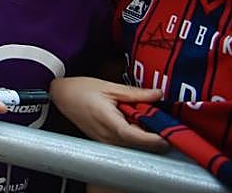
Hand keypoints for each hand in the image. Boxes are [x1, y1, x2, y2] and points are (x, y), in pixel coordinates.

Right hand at [49, 77, 166, 150]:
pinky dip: (134, 135)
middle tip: (164, 120)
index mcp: (110, 123)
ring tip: (149, 118)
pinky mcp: (104, 142)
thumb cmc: (79, 89)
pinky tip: (134, 121)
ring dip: (145, 135)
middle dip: (155, 135)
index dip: (159, 137)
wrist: (58, 95)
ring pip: (134, 145)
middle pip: (141, 145)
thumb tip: (159, 95)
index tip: (173, 131)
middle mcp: (109, 138)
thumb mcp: (109, 86)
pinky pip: (125, 143)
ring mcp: (106, 142)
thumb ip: (136, 93)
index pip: (140, 138)